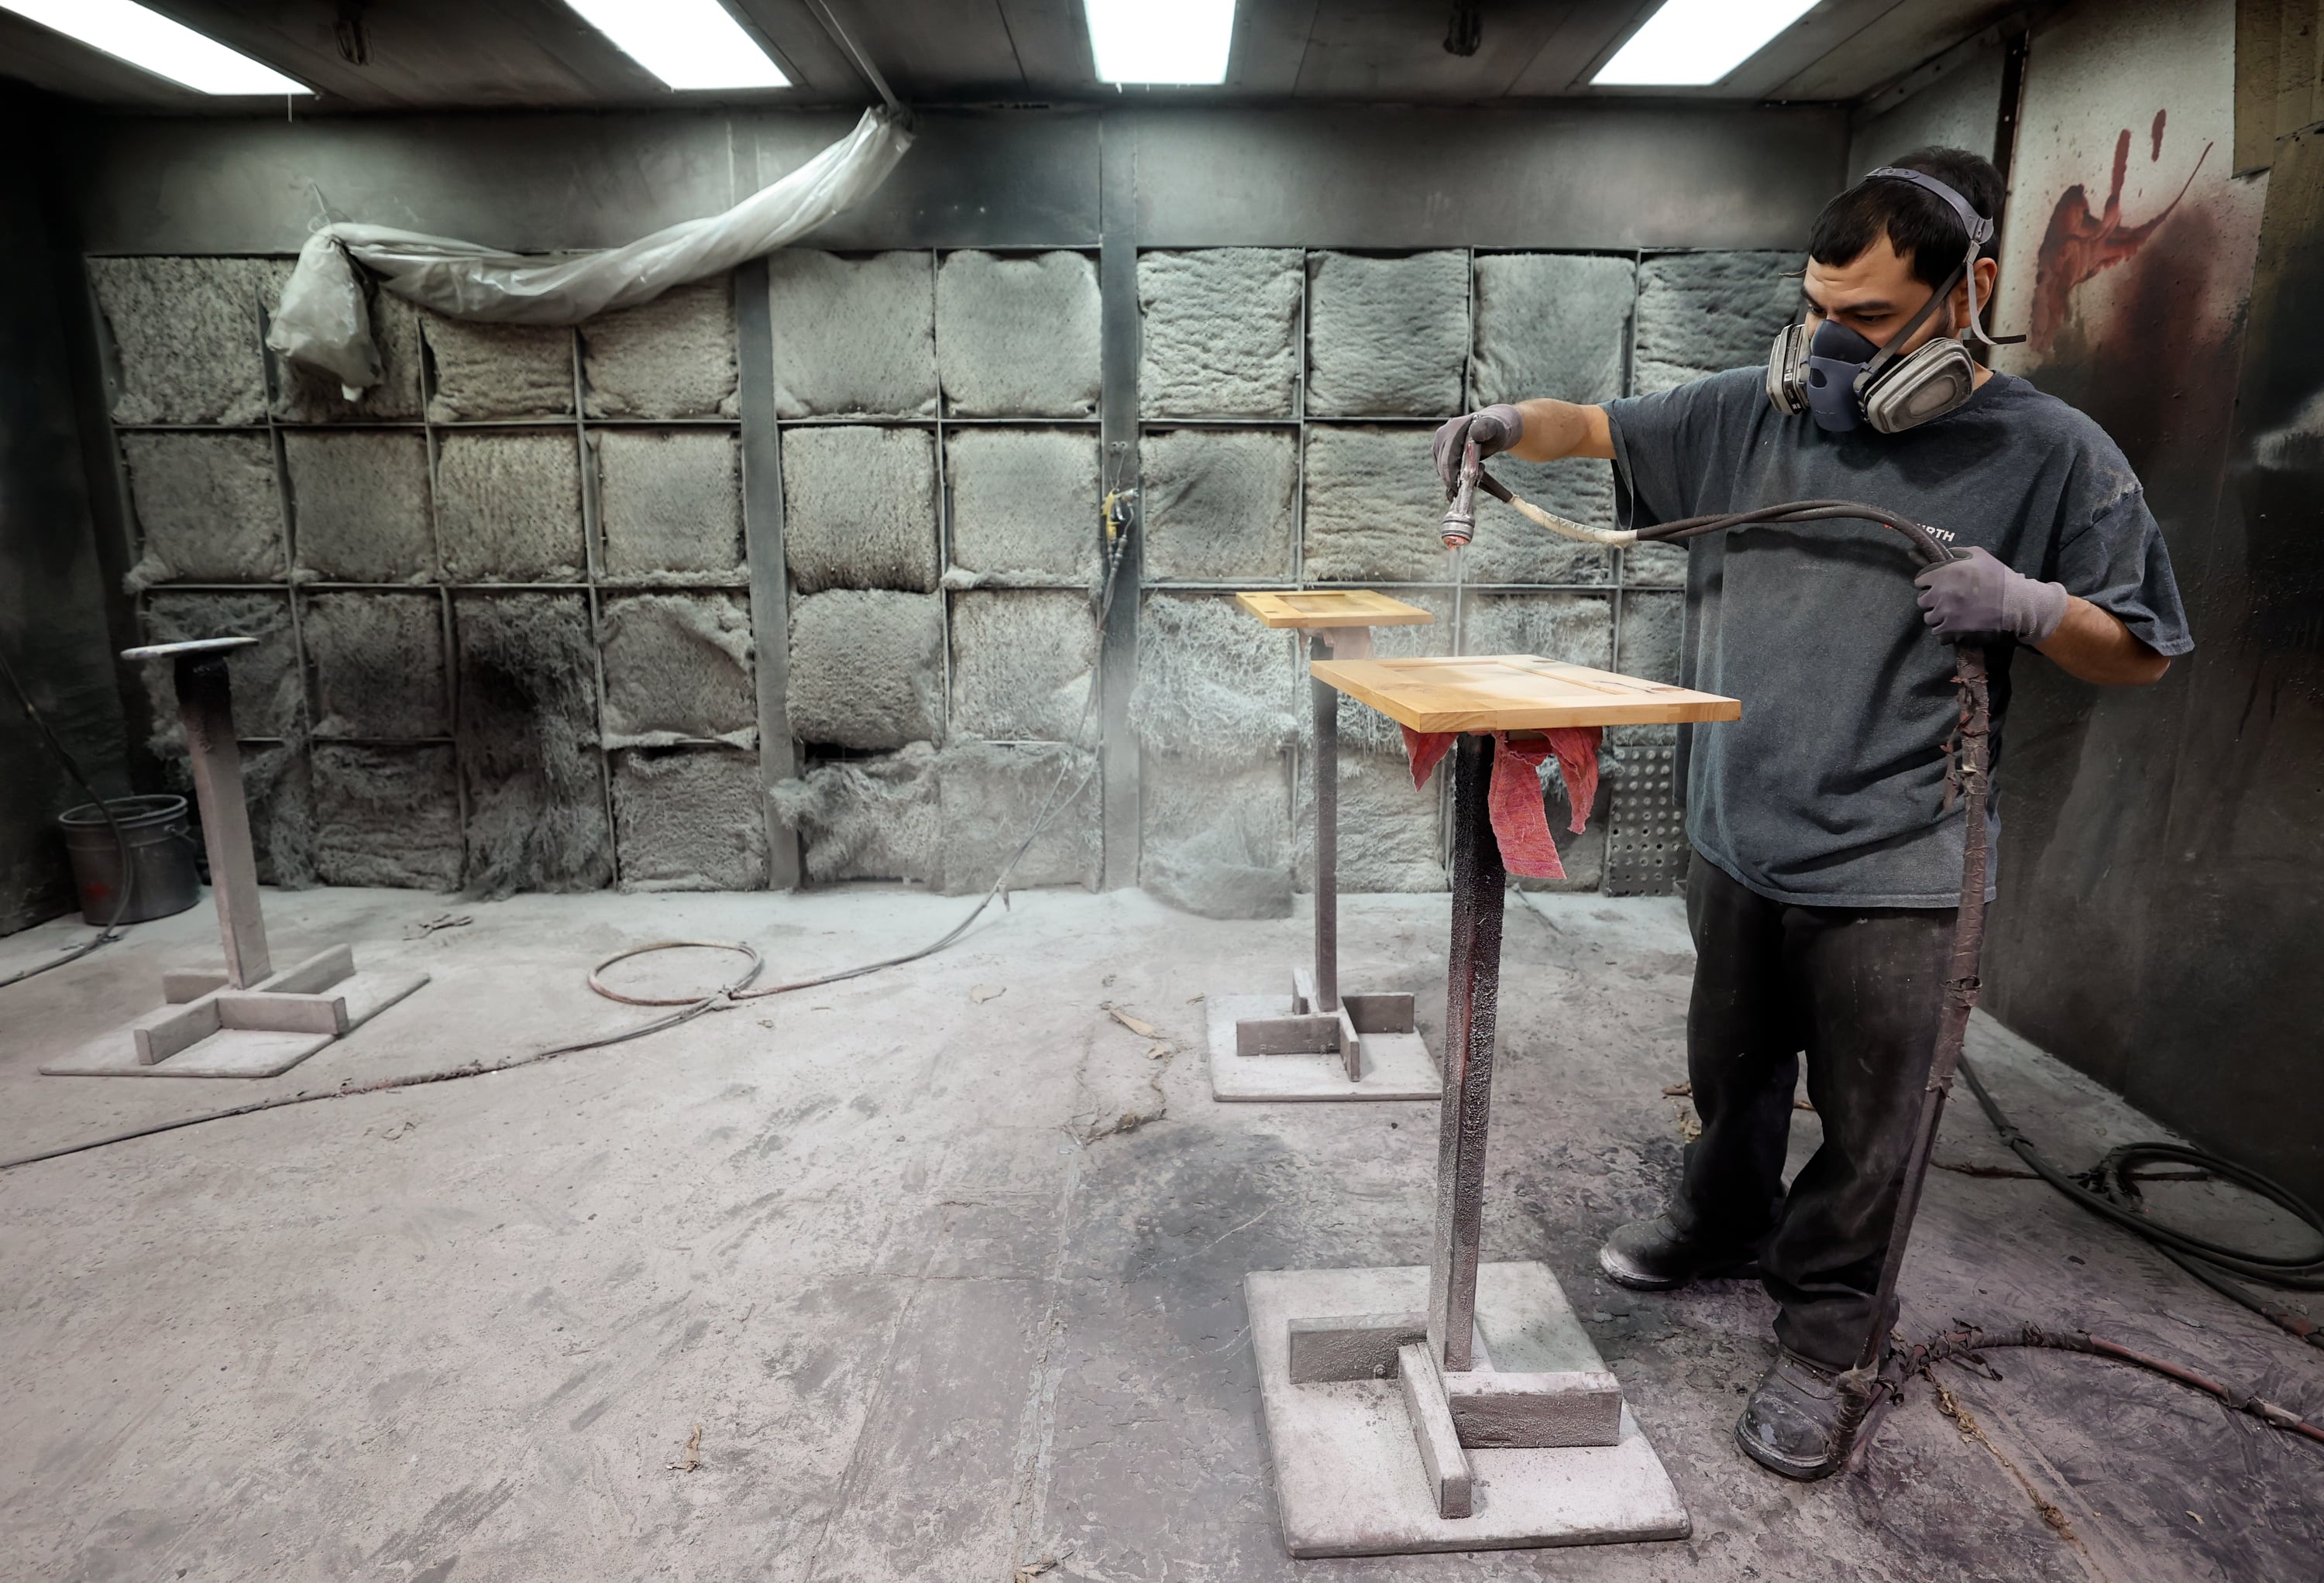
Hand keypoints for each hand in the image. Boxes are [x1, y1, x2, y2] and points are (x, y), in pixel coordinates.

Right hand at [1431, 404, 1523, 491]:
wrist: (1491, 429)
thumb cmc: (1495, 431)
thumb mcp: (1495, 430)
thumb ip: (1486, 430)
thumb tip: (1475, 433)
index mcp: (1453, 429)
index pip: (1447, 460)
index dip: (1453, 477)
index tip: (1464, 489)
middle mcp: (1442, 435)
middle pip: (1443, 466)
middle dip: (1456, 479)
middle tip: (1474, 482)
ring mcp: (1438, 443)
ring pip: (1441, 469)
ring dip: (1456, 477)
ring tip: (1475, 471)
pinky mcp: (1438, 451)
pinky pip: (1443, 468)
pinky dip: (1454, 474)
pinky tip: (1467, 470)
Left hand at [1912, 546, 2067, 640]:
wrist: (2015, 603)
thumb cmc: (1999, 577)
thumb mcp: (1979, 555)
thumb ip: (1957, 553)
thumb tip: (1943, 555)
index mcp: (1945, 572)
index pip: (1920, 580)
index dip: (1928, 582)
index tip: (1935, 584)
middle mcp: (1941, 592)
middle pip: (1922, 600)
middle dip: (1931, 599)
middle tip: (1943, 599)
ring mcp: (1945, 611)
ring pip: (1928, 616)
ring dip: (1936, 614)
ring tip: (1949, 612)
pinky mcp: (1952, 627)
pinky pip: (1936, 630)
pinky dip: (1942, 627)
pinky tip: (1952, 623)